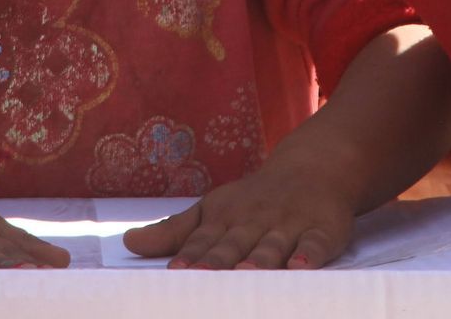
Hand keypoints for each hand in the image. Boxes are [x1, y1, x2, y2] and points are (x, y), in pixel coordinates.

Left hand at [122, 148, 359, 269]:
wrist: (312, 169)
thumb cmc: (252, 199)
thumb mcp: (211, 208)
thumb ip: (173, 231)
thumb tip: (128, 242)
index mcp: (225, 218)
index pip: (204, 242)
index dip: (190, 258)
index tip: (175, 276)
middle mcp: (254, 221)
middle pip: (234, 245)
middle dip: (218, 263)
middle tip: (201, 280)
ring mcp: (288, 225)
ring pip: (272, 246)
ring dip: (259, 260)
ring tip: (245, 274)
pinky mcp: (322, 230)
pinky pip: (316, 243)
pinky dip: (310, 255)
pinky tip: (301, 266)